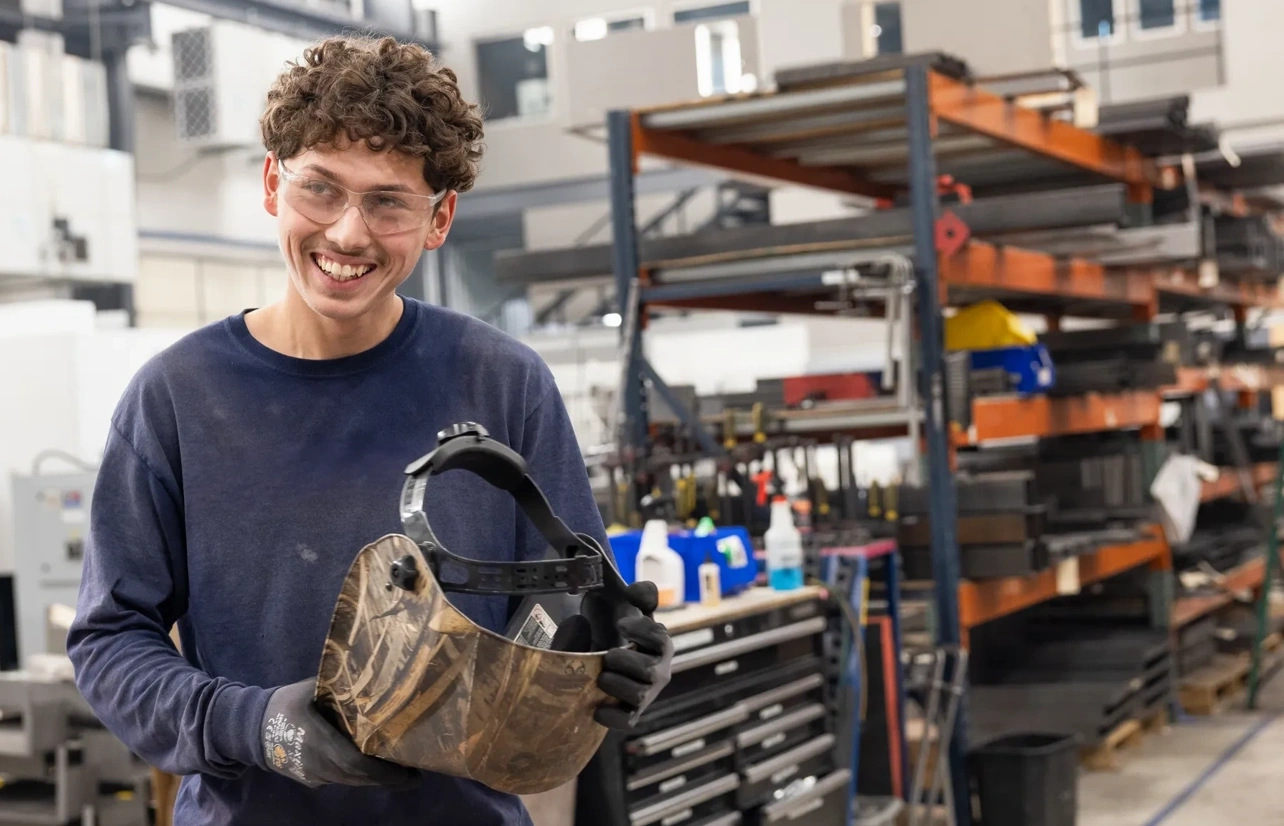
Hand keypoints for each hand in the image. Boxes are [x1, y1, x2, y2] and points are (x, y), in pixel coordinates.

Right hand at [261, 678, 418, 788]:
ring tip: (400, 771)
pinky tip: (374, 767)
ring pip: (351, 782)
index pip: (357, 764)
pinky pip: (340, 780)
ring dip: (375, 779)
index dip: (385, 772)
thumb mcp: (312, 689)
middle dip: (389, 778)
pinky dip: (359, 777)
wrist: (251, 728)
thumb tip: (372, 674)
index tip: (410, 773)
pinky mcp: (310, 779)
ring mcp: (314, 776)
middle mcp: (319, 765)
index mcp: (320, 743)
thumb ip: (340, 686)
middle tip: (415, 774)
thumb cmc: (284, 705)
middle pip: (359, 778)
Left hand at [594, 582, 673, 730]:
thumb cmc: (616, 632)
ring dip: (616, 685)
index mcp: (659, 643)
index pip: (660, 637)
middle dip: (625, 661)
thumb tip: (636, 591)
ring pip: (638, 696)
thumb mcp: (626, 607)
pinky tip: (597, 709)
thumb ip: (639, 595)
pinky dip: (612, 716)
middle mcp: (658, 670)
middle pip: (651, 671)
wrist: (597, 663)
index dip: (641, 631)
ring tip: (600, 677)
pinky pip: (627, 721)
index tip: (619, 625)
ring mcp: (646, 694)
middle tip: (608, 656)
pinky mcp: (631, 714)